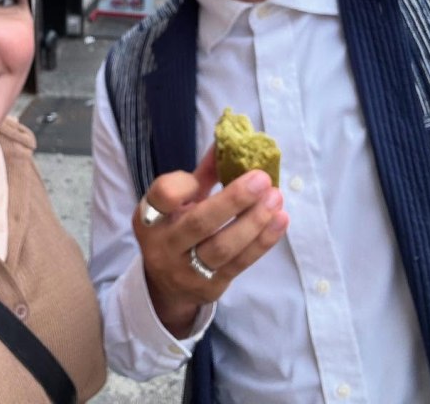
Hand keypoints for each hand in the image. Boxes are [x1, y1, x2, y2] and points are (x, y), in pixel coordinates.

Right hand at [133, 147, 288, 336]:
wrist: (167, 285)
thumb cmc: (177, 229)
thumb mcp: (179, 202)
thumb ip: (202, 175)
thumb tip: (228, 142)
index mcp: (150, 217)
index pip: (163, 196)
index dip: (186, 182)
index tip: (214, 166)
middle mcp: (163, 245)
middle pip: (199, 223)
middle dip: (234, 200)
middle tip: (262, 179)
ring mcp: (186, 271)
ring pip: (223, 247)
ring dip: (254, 221)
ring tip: (276, 198)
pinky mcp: (210, 286)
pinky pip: (240, 263)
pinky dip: (263, 241)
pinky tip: (279, 220)